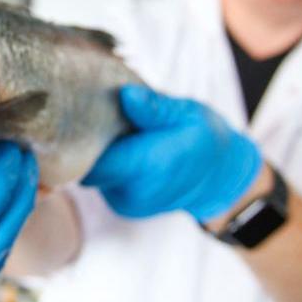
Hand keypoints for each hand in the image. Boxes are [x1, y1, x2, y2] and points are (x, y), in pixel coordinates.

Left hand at [83, 85, 261, 221]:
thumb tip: (126, 95)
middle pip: (87, 164)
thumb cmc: (206, 140)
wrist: (221, 180)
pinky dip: (108, 164)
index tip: (81, 109)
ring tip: (116, 130)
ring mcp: (126, 203)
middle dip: (88, 140)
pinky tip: (122, 148)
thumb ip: (156, 108)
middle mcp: (133, 191)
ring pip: (93, 173)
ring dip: (99, 152)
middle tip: (97, 111)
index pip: (93, 157)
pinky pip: (103, 181)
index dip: (81, 134)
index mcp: (149, 166)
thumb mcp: (188, 114)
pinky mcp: (122, 205)